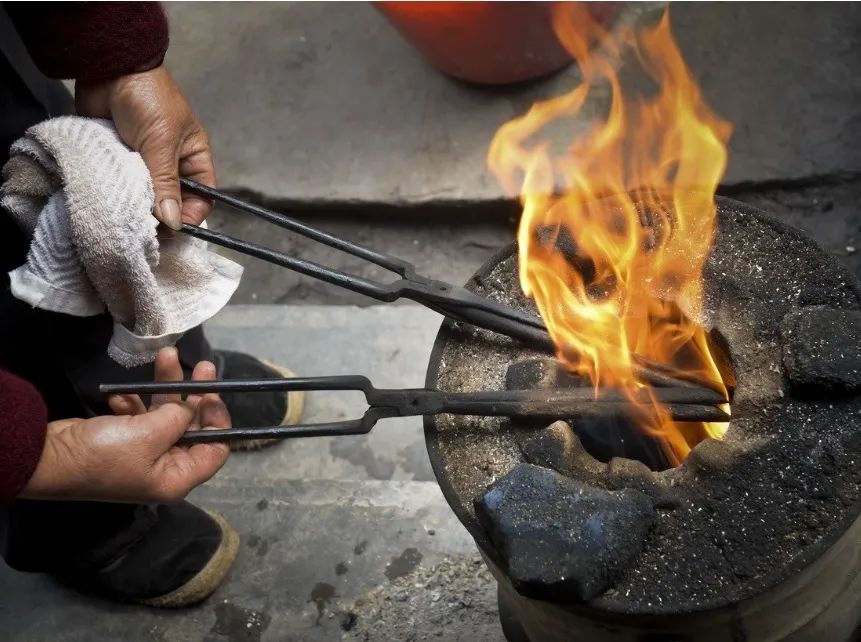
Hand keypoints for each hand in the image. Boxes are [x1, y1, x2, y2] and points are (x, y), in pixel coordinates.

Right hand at [21, 348, 229, 502]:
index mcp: (177, 478)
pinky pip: (141, 418)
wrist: (49, 457)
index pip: (216, 450)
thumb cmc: (105, 453)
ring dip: (164, 389)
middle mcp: (164, 469)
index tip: (214, 393)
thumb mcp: (151, 433)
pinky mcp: (123, 441)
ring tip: (166, 357)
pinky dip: (135, 404)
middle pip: (192, 428)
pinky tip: (120, 397)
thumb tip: (191, 409)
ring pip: (166, 416)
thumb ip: (178, 417)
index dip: (218, 421)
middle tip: (202, 366)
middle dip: (194, 395)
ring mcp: (143, 454)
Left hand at [75, 66, 213, 230]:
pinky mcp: (119, 160)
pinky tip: (112, 201)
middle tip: (145, 230)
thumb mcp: (161, 143)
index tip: (170, 230)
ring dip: (137, 206)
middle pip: (172, 203)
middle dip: (161, 217)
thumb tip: (171, 222)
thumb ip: (166, 183)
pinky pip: (122, 185)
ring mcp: (144, 163)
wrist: (108, 68)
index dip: (190, 217)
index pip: (201, 199)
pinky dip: (118, 194)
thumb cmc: (147, 98)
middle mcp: (172, 165)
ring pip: (145, 197)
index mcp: (193, 158)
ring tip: (127, 216)